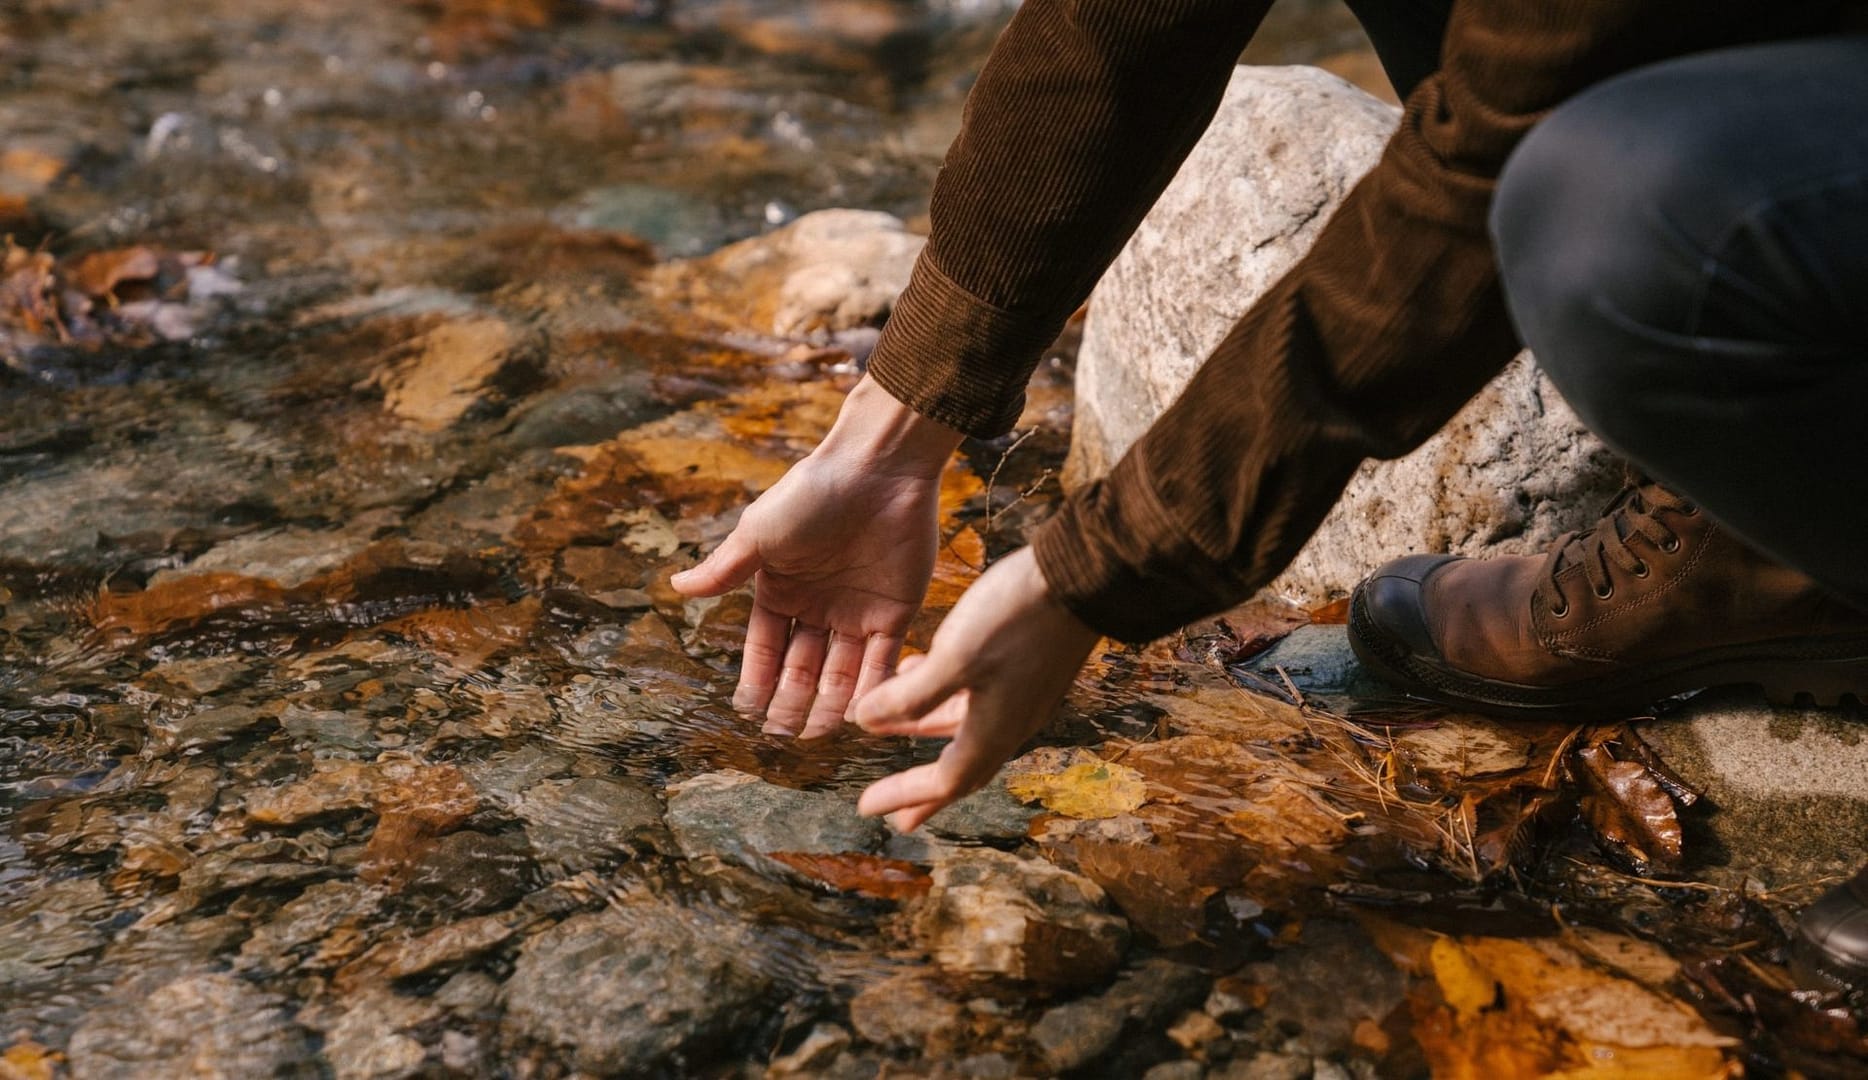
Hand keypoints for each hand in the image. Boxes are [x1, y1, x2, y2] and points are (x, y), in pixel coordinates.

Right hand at [671, 377, 962, 736]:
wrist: (879, 468)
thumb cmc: (813, 493)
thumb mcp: (759, 533)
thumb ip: (724, 569)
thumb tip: (674, 587)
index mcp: (782, 589)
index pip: (765, 646)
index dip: (757, 679)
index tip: (747, 711)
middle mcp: (818, 606)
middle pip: (803, 666)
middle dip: (791, 701)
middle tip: (782, 734)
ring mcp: (858, 611)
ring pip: (842, 671)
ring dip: (830, 704)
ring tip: (816, 734)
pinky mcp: (897, 611)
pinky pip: (882, 660)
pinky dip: (872, 688)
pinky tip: (858, 715)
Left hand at [852, 546, 1100, 831]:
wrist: (1082, 576)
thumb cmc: (1016, 618)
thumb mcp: (954, 658)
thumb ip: (909, 696)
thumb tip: (863, 723)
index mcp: (994, 730)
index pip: (944, 780)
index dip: (903, 794)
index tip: (866, 807)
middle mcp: (1010, 722)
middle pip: (960, 766)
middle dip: (924, 789)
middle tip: (898, 815)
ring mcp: (1019, 693)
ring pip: (962, 726)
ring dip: (923, 732)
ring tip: (889, 729)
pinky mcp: (1023, 666)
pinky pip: (973, 697)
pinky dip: (939, 695)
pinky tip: (917, 668)